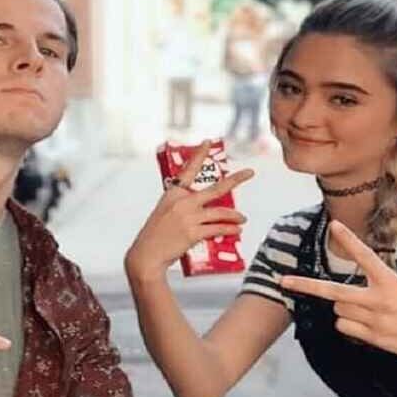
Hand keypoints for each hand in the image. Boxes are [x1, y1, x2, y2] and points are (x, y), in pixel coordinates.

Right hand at [125, 141, 253, 281]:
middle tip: (250, 173)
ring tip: (242, 219)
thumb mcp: (165, 214)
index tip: (208, 142)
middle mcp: (182, 202)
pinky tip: (236, 230)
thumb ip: (184, 209)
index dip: (199, 154)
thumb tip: (207, 212)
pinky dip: (230, 230)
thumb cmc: (155, 237)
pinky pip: (218, 229)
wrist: (146, 255)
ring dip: (235, 216)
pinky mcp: (193, 232)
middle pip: (216, 189)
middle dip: (236, 180)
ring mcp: (188, 217)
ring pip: (220, 213)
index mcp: (173, 194)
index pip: (188, 170)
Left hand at [280, 220, 396, 361]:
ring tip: (369, 311)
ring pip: (339, 310)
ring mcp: (376, 321)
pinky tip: (370, 325)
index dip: (350, 241)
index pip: (366, 257)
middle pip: (334, 293)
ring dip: (344, 309)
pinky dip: (349, 326)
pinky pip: (344, 328)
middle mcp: (381, 300)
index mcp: (391, 282)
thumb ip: (373, 289)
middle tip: (283, 281)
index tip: (335, 225)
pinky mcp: (374, 338)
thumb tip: (338, 301)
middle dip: (306, 286)